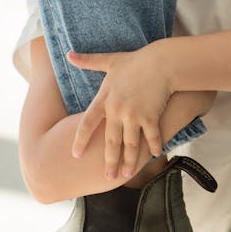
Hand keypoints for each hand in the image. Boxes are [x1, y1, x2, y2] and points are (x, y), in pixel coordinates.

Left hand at [67, 46, 171, 178]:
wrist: (161, 62)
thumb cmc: (136, 61)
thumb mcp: (110, 60)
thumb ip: (88, 61)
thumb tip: (69, 54)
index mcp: (105, 99)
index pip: (87, 123)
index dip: (81, 140)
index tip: (76, 155)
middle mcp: (117, 110)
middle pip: (111, 141)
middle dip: (109, 161)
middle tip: (106, 177)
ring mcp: (135, 115)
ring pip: (130, 144)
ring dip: (129, 161)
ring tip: (126, 174)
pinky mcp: (151, 117)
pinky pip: (151, 137)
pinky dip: (153, 147)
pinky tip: (154, 155)